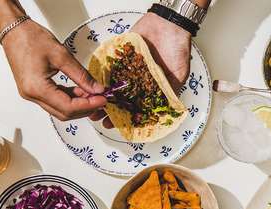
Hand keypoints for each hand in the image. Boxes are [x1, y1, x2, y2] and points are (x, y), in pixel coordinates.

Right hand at [0, 20, 107, 119]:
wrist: (13, 30)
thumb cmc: (30, 38)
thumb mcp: (62, 56)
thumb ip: (81, 75)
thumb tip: (96, 89)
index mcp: (36, 88)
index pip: (68, 107)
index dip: (88, 105)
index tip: (102, 99)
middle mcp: (31, 94)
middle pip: (64, 112)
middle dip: (85, 107)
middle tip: (100, 98)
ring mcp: (30, 94)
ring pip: (59, 108)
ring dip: (77, 104)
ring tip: (92, 93)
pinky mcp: (33, 90)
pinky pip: (54, 100)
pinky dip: (68, 98)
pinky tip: (80, 90)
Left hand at [90, 12, 191, 127]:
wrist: (169, 23)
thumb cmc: (178, 47)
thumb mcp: (180, 74)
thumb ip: (171, 92)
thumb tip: (167, 110)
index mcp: (153, 87)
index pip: (138, 106)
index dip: (127, 116)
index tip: (116, 124)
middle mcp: (140, 78)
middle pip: (122, 98)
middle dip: (109, 107)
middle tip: (96, 115)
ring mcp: (130, 67)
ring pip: (113, 83)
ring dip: (102, 93)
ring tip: (90, 101)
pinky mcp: (123, 53)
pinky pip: (111, 64)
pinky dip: (102, 73)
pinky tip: (93, 82)